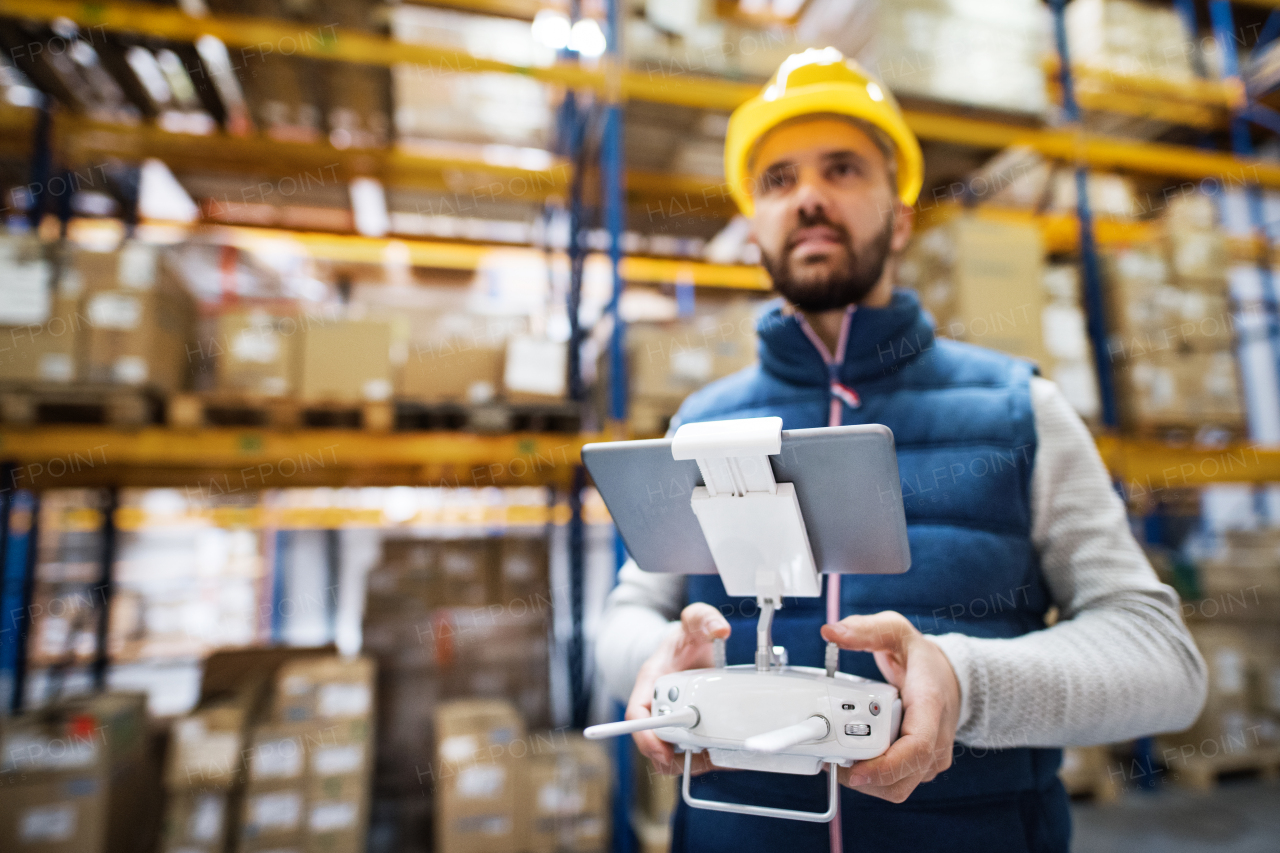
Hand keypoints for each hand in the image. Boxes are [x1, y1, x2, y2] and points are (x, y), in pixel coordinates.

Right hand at [626, 603, 729, 775]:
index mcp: (650, 680)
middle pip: (652, 740)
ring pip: (668, 752)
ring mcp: (669, 717)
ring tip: (714, 760)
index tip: (662, 752)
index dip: (645, 736)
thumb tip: (720, 629)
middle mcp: (655, 703)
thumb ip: (704, 619)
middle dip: (670, 758)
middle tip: (699, 760)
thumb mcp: (694, 621)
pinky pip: (685, 751)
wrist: (691, 644)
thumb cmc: (687, 637)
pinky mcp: (684, 726)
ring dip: (687, 763)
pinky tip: (720, 757)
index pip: (636, 713)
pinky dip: (700, 760)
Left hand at [820, 611, 960, 802]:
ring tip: (836, 759)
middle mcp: (936, 739)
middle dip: (862, 777)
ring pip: (897, 788)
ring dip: (864, 781)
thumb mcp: (897, 632)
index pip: (916, 748)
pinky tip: (851, 760)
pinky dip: (871, 779)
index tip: (855, 770)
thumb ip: (865, 630)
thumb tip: (831, 632)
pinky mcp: (921, 767)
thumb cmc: (922, 660)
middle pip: (901, 778)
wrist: (951, 678)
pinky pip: (895, 784)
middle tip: (830, 760)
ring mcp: (930, 758)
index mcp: (930, 706)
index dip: (885, 766)